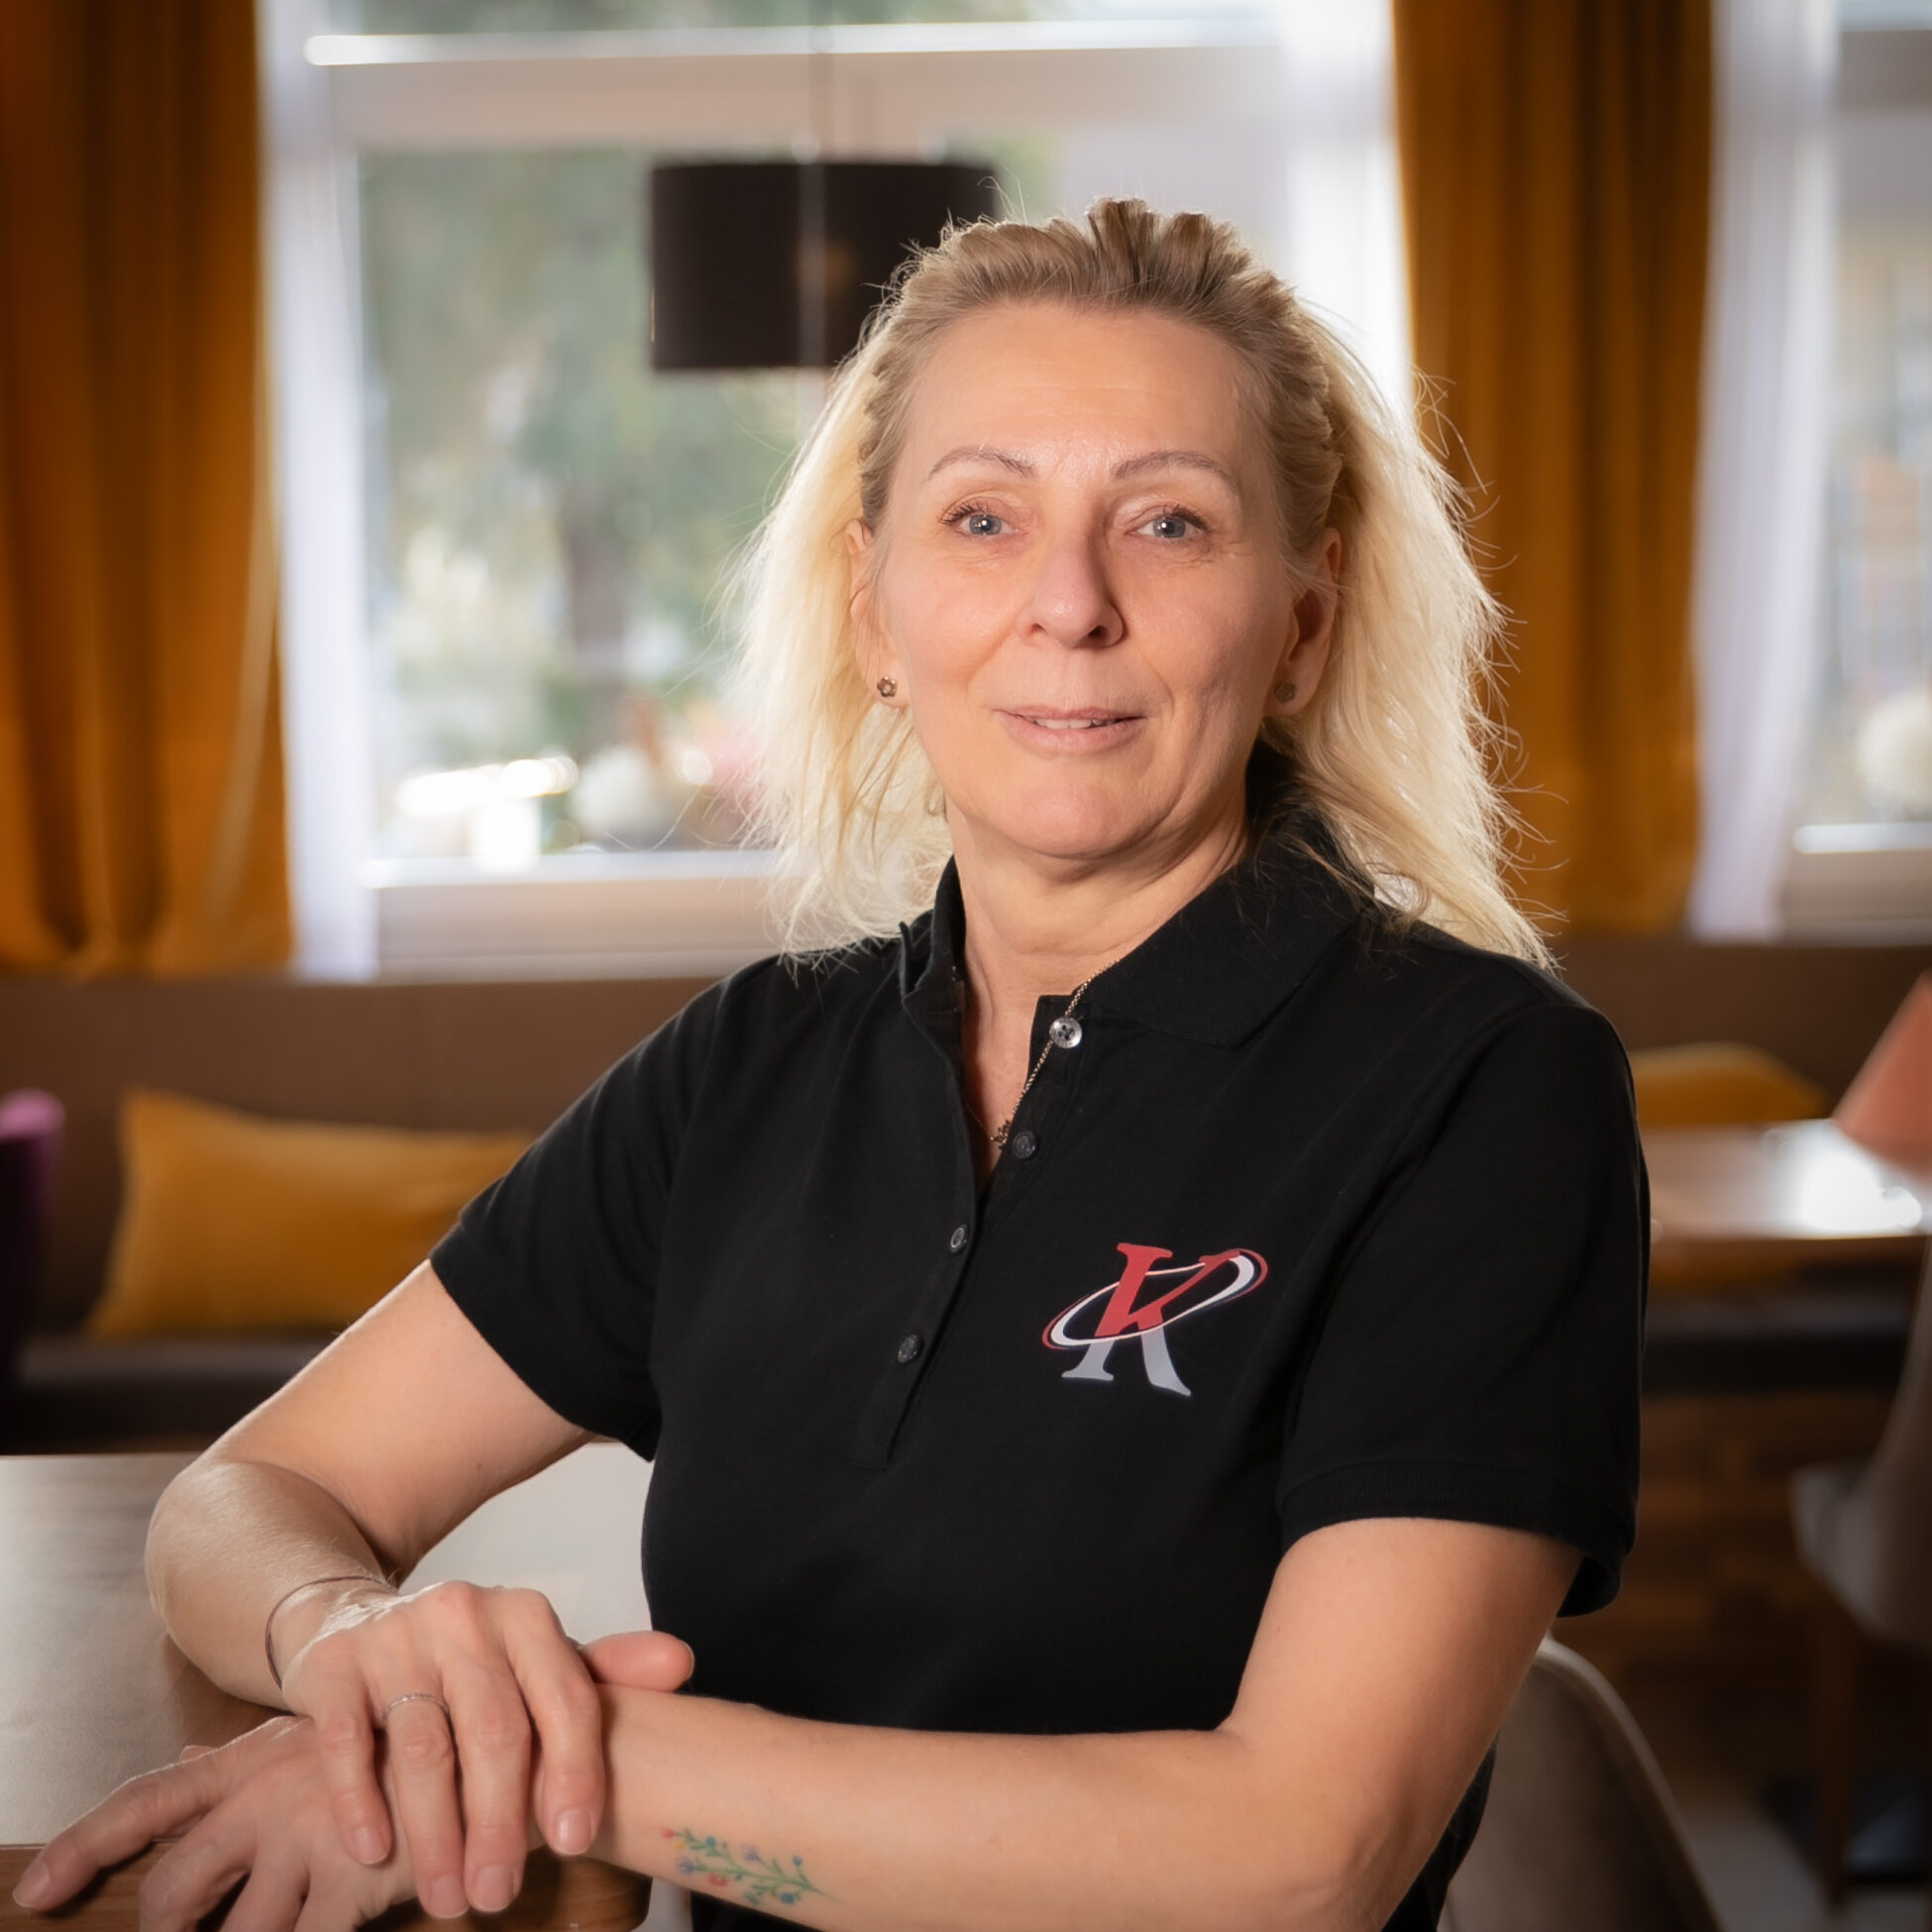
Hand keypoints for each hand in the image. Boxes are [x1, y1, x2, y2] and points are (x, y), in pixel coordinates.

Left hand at [11, 1717, 416, 1931]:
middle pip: (176, 1886)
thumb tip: (191, 1763)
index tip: (36, 1894)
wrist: (498, 1729)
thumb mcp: (323, 1734)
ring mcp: (308, 1834)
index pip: (149, 1799)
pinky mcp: (353, 1876)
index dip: (84, 1846)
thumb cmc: (405, 1739)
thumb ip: (249, 1760)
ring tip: (278, 1929)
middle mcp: (268, 1793)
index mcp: (255, 1757)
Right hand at [275, 1581, 693, 1916]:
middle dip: (501, 1823)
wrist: (357, 1624)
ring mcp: (397, 1637)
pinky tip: (374, 1851)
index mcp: (527, 1617)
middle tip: (498, 1894)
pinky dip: (362, 1801)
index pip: (566, 1697)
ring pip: (425, 1747)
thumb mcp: (534, 1662)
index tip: (573, 1844)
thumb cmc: (465, 1663)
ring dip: (437, 1833)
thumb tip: (683, 1663)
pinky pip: (347, 1742)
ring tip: (448, 1895)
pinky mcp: (335, 1665)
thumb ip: (603, 1672)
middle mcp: (466, 1615)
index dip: (574, 1773)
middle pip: (495, 1730)